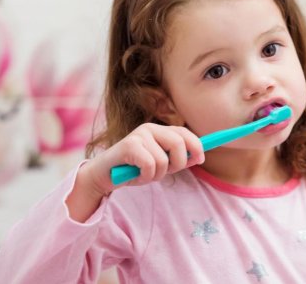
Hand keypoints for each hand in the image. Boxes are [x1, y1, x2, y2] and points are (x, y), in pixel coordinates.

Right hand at [81, 123, 204, 195]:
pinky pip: (150, 165)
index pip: (184, 132)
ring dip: (157, 174)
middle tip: (166, 172)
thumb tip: (198, 157)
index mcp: (159, 131)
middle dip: (178, 163)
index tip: (201, 159)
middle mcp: (150, 128)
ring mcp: (138, 135)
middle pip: (179, 143)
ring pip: (164, 159)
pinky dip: (147, 176)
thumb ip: (177, 159)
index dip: (196, 145)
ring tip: (145, 174)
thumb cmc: (134, 170)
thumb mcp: (160, 165)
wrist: (104, 176)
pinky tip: (137, 175)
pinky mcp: (129, 145)